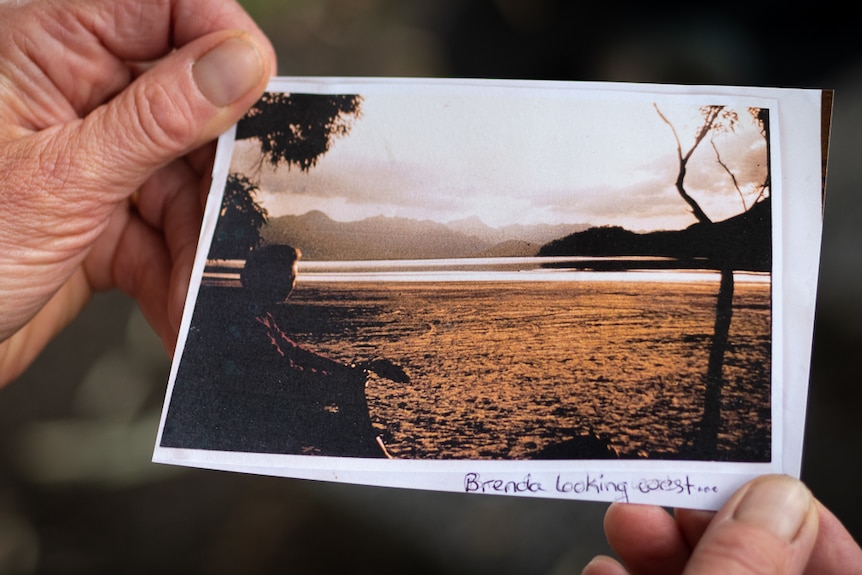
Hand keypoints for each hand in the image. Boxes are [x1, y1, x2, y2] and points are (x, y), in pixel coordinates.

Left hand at [0, 0, 275, 384]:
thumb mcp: (62, 180)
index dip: (221, 36)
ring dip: (199, 243)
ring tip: (195, 290)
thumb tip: (241, 60)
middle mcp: (76, 101)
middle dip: (218, 172)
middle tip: (240, 213)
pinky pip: (165, 237)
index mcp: (48, 54)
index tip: (262, 88)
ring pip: (186, 183)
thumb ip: (159, 118)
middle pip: (190, 106)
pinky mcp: (103, 221)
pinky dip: (178, 275)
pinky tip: (179, 306)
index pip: (162, 8)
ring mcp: (93, 164)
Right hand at [583, 475, 861, 573]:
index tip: (757, 485)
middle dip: (708, 525)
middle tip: (669, 493)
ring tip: (625, 522)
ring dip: (656, 549)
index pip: (844, 570)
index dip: (807, 524)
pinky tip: (605, 571)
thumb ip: (742, 571)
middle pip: (761, 569)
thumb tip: (775, 499)